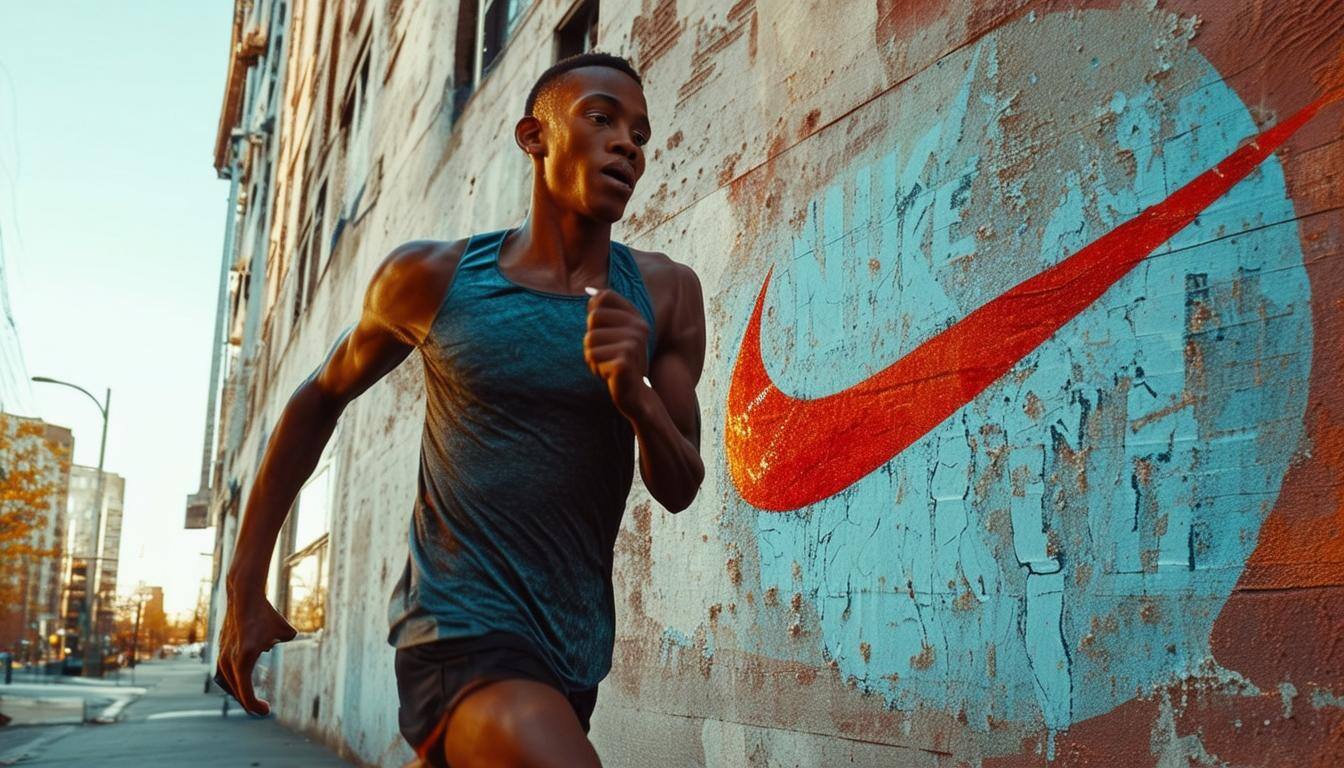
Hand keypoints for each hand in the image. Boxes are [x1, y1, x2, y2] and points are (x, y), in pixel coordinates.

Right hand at [215, 589, 296, 714]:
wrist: (244, 598)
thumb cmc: (267, 614)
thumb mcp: (285, 632)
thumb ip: (288, 642)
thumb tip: (284, 646)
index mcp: (244, 660)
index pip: (246, 694)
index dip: (256, 707)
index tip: (267, 711)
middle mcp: (229, 661)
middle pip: (237, 693)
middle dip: (250, 704)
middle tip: (263, 710)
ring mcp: (222, 656)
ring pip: (230, 684)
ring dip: (240, 694)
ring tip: (253, 701)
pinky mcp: (221, 651)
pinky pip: (226, 675)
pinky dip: (235, 683)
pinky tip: (242, 686)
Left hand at [584, 286, 651, 418]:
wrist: (635, 395)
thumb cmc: (620, 362)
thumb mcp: (614, 334)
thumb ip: (604, 311)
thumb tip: (589, 290)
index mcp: (636, 317)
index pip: (603, 297)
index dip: (594, 313)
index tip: (604, 331)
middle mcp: (638, 327)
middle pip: (593, 318)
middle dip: (592, 340)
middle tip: (607, 354)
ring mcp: (633, 343)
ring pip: (589, 340)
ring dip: (593, 357)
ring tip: (608, 365)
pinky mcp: (624, 360)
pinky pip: (592, 357)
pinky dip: (596, 369)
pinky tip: (610, 375)